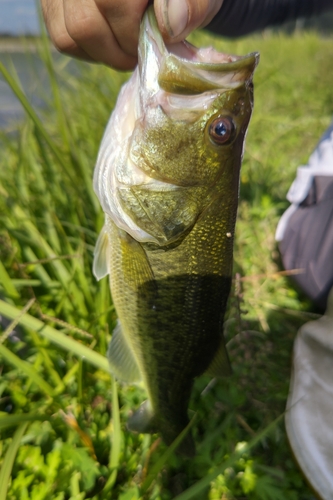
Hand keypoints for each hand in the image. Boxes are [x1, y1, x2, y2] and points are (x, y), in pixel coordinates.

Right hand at [41, 0, 223, 70]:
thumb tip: (170, 24)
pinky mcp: (53, 1)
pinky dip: (87, 50)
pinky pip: (61, 36)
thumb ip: (191, 5)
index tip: (156, 41)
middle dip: (119, 49)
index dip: (132, 33)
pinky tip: (110, 40)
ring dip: (103, 54)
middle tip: (142, 49)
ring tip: (127, 44)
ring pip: (69, 35)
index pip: (111, 3)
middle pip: (85, 25)